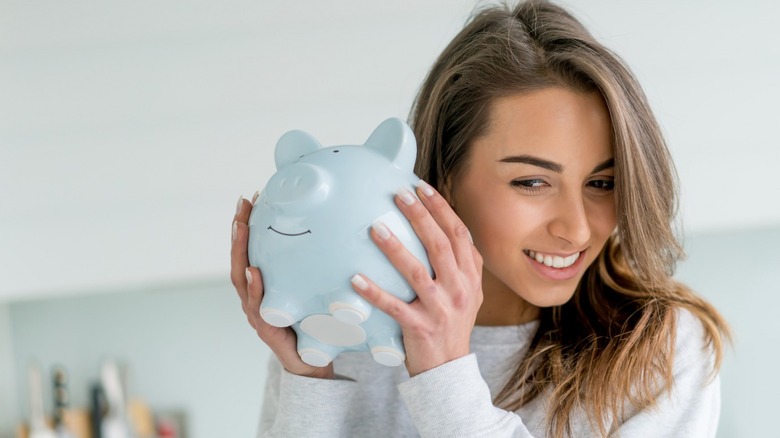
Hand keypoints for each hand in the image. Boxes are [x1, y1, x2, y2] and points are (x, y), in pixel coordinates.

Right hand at [231, 194, 333, 378]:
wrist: (313, 362)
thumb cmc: (314, 323)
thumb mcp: (314, 290)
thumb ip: (315, 267)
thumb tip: (338, 230)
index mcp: (264, 285)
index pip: (252, 250)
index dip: (247, 225)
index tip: (251, 197)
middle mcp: (255, 296)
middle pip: (240, 258)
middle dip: (239, 231)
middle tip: (243, 204)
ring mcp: (257, 312)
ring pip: (241, 278)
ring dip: (241, 252)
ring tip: (241, 228)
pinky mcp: (266, 329)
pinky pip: (257, 306)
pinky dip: (253, 289)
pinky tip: (254, 272)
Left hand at [351, 181, 482, 376]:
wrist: (449, 369)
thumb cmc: (452, 324)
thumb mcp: (467, 292)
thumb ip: (459, 263)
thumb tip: (438, 224)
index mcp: (471, 277)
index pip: (459, 234)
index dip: (441, 209)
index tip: (422, 187)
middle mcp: (460, 290)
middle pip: (440, 245)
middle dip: (420, 216)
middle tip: (399, 195)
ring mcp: (441, 310)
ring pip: (417, 273)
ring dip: (395, 249)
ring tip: (375, 228)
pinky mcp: (420, 328)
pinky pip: (394, 307)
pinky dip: (375, 293)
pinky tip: (355, 279)